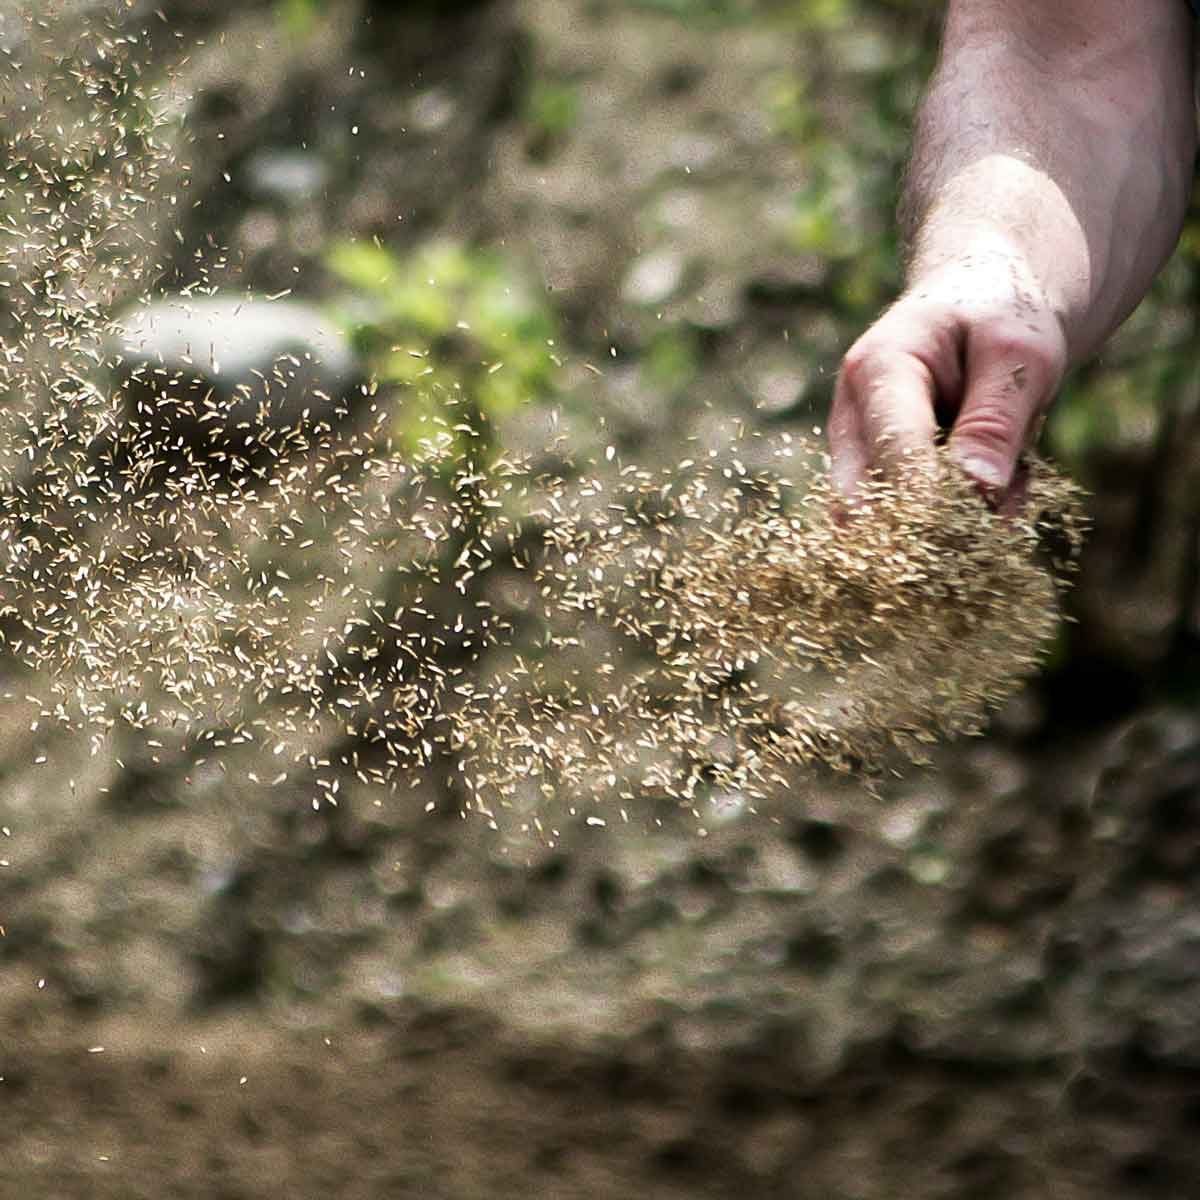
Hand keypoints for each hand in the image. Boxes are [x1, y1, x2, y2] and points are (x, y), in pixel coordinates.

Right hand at [829, 256, 1068, 505]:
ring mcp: (856, 453)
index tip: (984, 518)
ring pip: (885, 521)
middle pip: (865, 500)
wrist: (981, 304)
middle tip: (1007, 502)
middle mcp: (850, 416)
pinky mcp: (874, 479)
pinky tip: (1000, 486)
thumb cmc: (1000, 317)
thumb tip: (976, 489)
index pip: (892, 448)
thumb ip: (996, 419)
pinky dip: (959, 520)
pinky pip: (905, 523)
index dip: (933, 494)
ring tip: (1015, 480)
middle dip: (937, 521)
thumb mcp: (1020, 354)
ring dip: (954, 524)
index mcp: (876, 368)